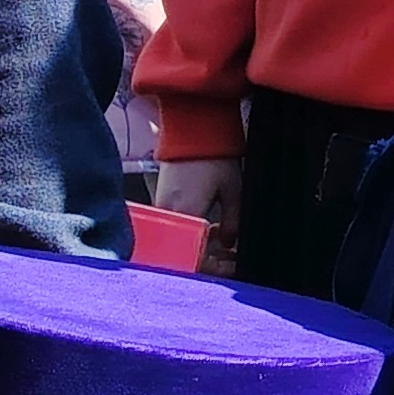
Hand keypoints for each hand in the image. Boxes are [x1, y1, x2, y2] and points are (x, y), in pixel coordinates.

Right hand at [152, 158, 241, 276]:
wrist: (192, 128)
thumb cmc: (214, 157)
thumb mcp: (233, 190)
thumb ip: (233, 221)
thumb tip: (228, 244)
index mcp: (188, 214)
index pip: (195, 256)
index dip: (214, 266)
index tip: (230, 263)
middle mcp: (169, 215)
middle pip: (184, 252)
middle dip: (207, 258)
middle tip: (227, 255)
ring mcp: (161, 207)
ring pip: (178, 240)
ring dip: (198, 245)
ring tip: (221, 238)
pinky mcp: (160, 199)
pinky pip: (173, 226)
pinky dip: (190, 231)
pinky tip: (207, 224)